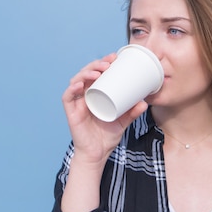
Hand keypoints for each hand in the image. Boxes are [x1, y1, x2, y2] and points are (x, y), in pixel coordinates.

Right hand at [62, 53, 147, 167]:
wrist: (97, 154)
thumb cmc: (107, 136)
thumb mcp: (123, 122)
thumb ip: (132, 113)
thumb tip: (144, 102)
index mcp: (95, 93)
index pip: (97, 73)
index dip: (103, 62)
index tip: (115, 57)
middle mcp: (84, 95)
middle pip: (86, 73)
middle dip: (96, 64)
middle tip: (109, 62)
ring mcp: (77, 103)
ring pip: (76, 81)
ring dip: (86, 73)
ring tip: (98, 71)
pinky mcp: (71, 112)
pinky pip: (67, 97)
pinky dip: (72, 89)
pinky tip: (80, 85)